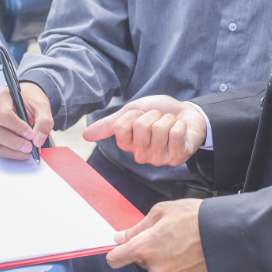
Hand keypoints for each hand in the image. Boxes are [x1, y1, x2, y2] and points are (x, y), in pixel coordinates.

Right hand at [0, 82, 52, 159]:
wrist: (26, 100)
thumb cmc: (30, 100)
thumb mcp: (42, 105)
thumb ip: (44, 121)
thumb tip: (38, 140)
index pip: (3, 115)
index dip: (18, 128)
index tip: (31, 135)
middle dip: (14, 142)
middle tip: (30, 147)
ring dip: (12, 150)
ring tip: (28, 150)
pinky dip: (10, 152)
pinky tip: (22, 151)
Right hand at [82, 96, 206, 165]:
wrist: (187, 113)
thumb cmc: (158, 113)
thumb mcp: (130, 113)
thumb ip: (109, 124)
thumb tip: (84, 136)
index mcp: (127, 145)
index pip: (121, 127)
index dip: (134, 114)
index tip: (142, 115)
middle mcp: (141, 156)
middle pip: (141, 127)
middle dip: (153, 115)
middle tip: (159, 119)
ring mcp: (159, 159)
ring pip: (159, 129)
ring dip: (167, 119)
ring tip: (170, 124)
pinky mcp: (177, 158)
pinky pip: (175, 133)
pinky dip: (179, 125)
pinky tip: (181, 130)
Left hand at [106, 199, 206, 271]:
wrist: (221, 231)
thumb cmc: (192, 217)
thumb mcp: (159, 212)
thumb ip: (136, 228)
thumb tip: (120, 236)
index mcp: (144, 247)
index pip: (115, 259)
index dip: (115, 253)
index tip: (117, 250)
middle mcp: (154, 266)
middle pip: (139, 260)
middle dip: (146, 249)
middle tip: (162, 233)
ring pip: (156, 266)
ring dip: (161, 256)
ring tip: (178, 240)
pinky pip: (172, 271)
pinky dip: (175, 262)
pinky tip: (186, 250)